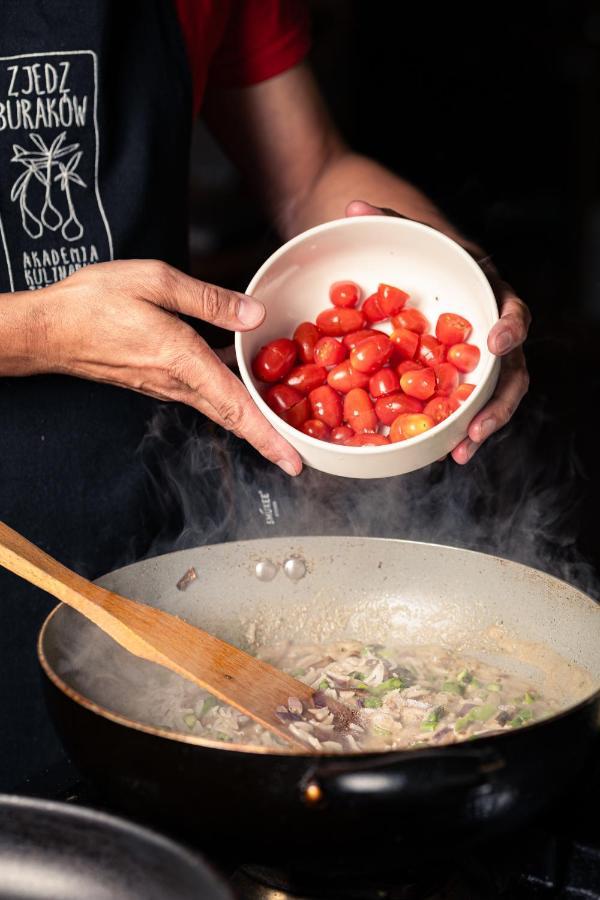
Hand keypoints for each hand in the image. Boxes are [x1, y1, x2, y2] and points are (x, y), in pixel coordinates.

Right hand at [33, 260, 301, 474]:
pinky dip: (228, 393)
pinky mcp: (157, 381)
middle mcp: (177, 383)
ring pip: (219, 406)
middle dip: (268, 438)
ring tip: (282, 415)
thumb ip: (208, 300)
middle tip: (298, 453)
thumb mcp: (155, 282)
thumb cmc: (94, 303)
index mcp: (183, 360)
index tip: (292, 462)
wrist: (49, 329)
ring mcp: (165, 386)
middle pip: (233, 417)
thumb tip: (252, 314)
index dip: (268, 436)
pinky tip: (241, 371)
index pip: (236, 406)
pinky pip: (202, 392)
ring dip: (251, 416)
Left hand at [346, 201, 529, 462]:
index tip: (495, 344)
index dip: (509, 329)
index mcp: (489, 293)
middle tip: (478, 425)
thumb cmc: (419, 252)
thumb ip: (384, 219)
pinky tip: (446, 451)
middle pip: (511, 369)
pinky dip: (459, 429)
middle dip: (498, 402)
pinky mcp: (460, 378)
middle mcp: (492, 330)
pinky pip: (467, 406)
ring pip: (494, 396)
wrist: (420, 268)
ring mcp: (477, 359)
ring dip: (482, 426)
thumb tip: (351, 206)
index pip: (513, 311)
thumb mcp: (404, 232)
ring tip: (461, 451)